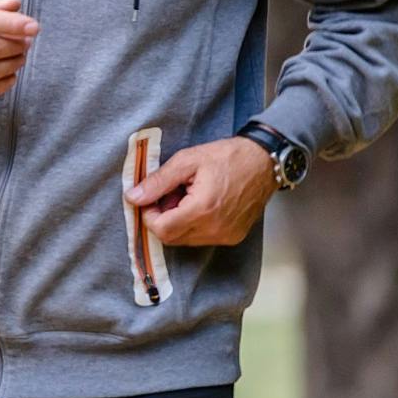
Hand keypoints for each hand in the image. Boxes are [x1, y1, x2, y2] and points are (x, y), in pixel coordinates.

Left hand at [127, 137, 275, 246]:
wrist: (265, 162)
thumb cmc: (228, 157)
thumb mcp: (187, 161)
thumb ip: (158, 182)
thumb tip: (133, 197)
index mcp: (203, 210)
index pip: (162, 230)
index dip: (149, 216)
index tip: (150, 199)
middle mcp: (216, 229)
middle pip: (171, 238)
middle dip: (162, 218)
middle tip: (169, 195)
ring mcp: (226, 236)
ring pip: (186, 240)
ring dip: (178, 222)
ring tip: (186, 196)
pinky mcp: (233, 237)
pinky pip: (202, 238)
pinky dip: (194, 225)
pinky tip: (200, 204)